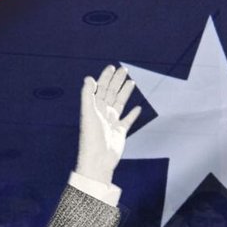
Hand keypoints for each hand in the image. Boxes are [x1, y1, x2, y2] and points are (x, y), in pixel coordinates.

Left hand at [76, 65, 140, 184]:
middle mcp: (102, 114)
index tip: (112, 67)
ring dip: (124, 93)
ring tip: (131, 82)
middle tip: (124, 69)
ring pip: (119, 104)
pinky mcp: (120, 132)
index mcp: (94, 109)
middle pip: (110, 94)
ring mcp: (111, 123)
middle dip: (116, 81)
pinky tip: (138, 107)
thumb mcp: (88, 113)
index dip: (105, 78)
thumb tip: (89, 78)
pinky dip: (133, 114)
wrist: (98, 160)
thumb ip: (88, 96)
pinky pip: (128, 120)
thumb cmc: (92, 138)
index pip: (100, 89)